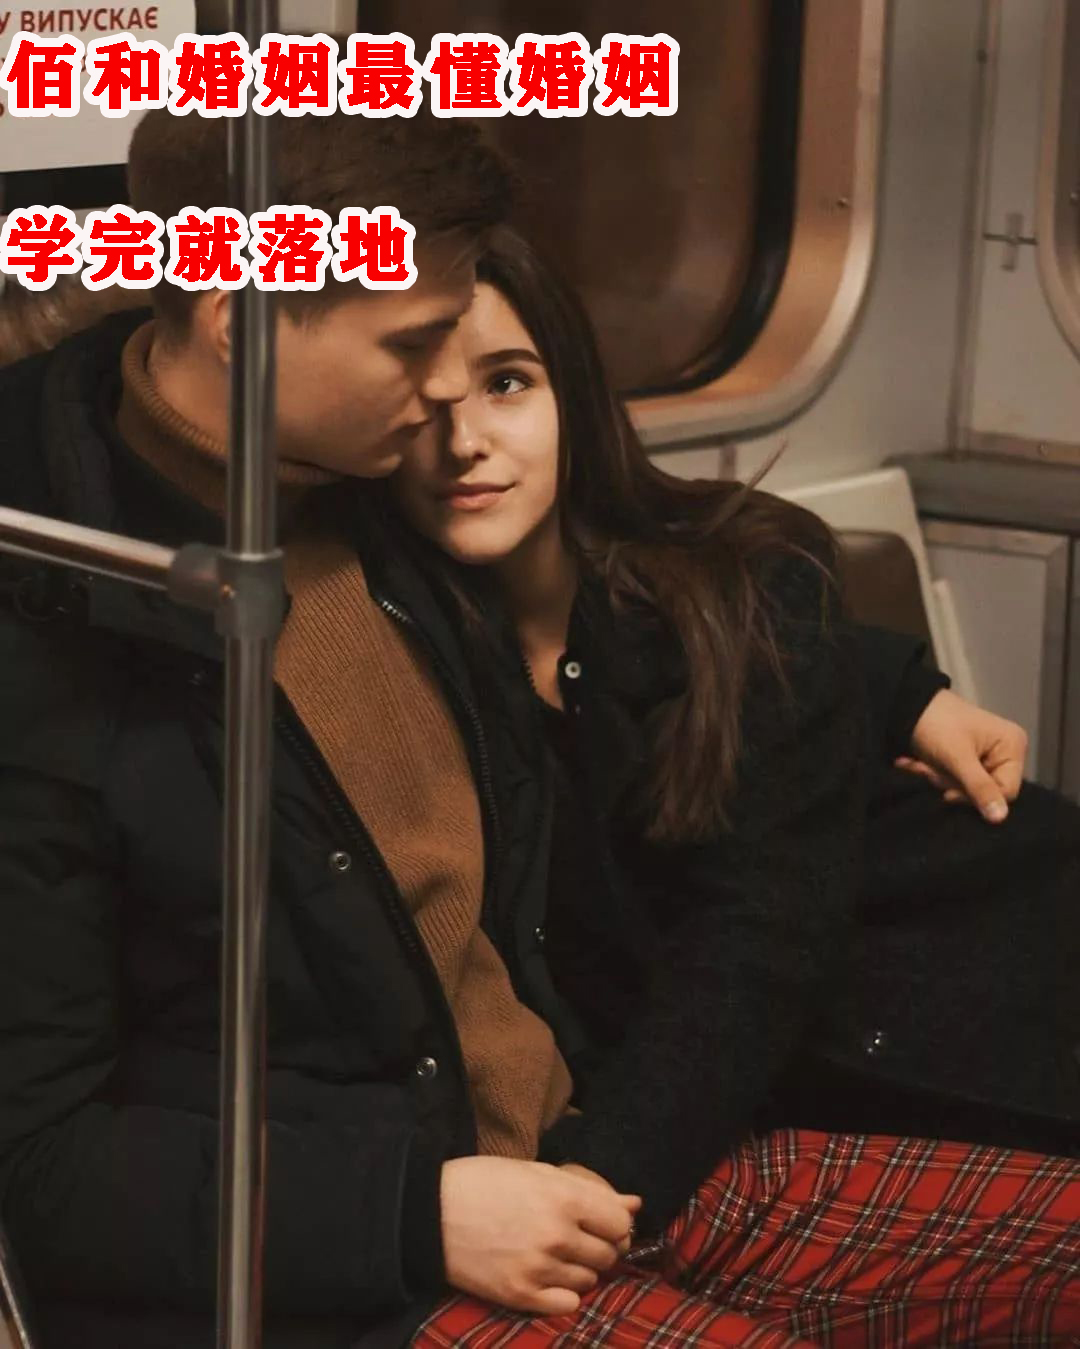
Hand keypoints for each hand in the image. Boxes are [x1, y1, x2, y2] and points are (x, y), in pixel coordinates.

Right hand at [440, 1156, 640, 1315]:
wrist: (431, 1211)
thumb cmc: (486, 1182)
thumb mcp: (538, 1173)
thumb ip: (590, 1190)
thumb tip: (636, 1203)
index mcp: (563, 1198)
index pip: (620, 1223)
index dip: (613, 1222)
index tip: (599, 1221)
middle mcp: (557, 1236)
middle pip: (608, 1254)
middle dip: (598, 1246)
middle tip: (574, 1237)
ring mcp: (539, 1269)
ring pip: (589, 1280)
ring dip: (579, 1268)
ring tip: (553, 1254)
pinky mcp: (520, 1296)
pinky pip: (568, 1304)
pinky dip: (562, 1293)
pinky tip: (544, 1276)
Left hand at [897, 689, 1027, 822]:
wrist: (906, 703)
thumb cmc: (937, 723)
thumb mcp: (957, 757)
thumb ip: (979, 787)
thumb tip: (1000, 819)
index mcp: (1012, 746)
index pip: (1006, 791)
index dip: (976, 798)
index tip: (947, 793)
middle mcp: (1005, 752)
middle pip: (985, 791)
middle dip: (950, 784)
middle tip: (927, 771)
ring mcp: (986, 756)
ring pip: (965, 788)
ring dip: (938, 779)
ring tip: (918, 764)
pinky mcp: (966, 760)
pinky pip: (954, 780)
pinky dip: (934, 774)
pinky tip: (916, 764)